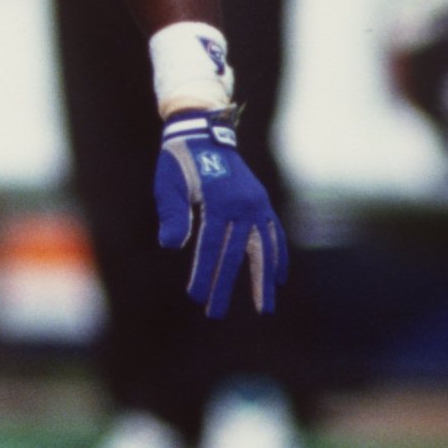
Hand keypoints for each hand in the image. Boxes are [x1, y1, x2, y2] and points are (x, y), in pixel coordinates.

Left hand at [155, 110, 285, 317]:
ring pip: (263, 247)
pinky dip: (278, 255)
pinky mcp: (261, 202)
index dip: (203, 273)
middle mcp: (243, 203)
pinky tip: (278, 277)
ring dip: (262, 279)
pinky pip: (274, 233)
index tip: (195, 298)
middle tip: (216, 315)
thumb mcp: (168, 185)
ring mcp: (256, 203)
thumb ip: (172, 215)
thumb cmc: (178, 162)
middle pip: (237, 253)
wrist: (202, 132)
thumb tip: (170, 246)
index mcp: (218, 200)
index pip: (211, 246)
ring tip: (263, 307)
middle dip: (225, 286)